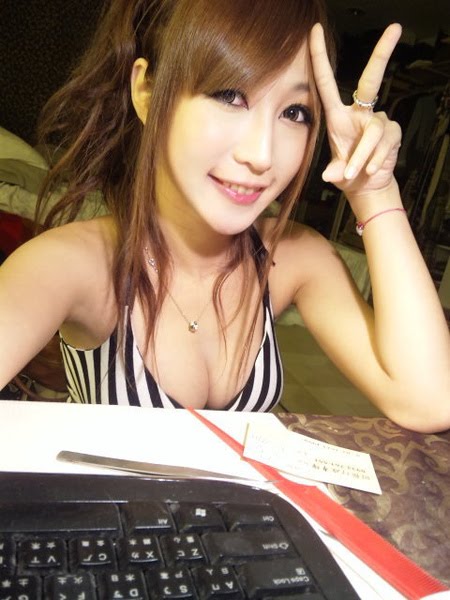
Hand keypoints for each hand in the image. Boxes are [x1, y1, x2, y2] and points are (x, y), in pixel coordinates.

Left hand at [309, 23, 402, 201]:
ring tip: (355, 172)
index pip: (326, 82)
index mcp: (338, 116)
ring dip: (362, 155)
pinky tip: (370, 169)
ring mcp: (378, 121)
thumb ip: (333, 171)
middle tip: (395, 28)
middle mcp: (359, 113)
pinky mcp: (392, 132)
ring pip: (372, 132)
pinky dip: (374, 159)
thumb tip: (329, 176)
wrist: (366, 186)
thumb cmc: (347, 173)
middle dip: (382, 53)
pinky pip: (384, 143)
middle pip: (372, 79)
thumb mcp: (335, 172)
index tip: (315, 31)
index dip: (319, 57)